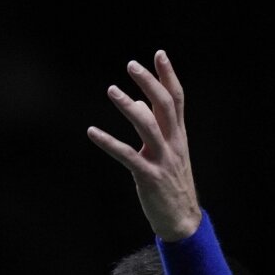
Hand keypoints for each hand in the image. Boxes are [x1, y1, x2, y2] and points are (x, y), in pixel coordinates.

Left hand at [87, 50, 201, 241]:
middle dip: (149, 82)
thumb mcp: (170, 153)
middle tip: (132, 65)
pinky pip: (126, 155)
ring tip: (112, 90)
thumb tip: (142, 103)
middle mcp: (173, 143)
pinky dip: (108, 142)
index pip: (177, 99)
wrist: (183, 220)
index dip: (168, 76)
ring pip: (148, 125)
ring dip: (129, 106)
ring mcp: (162, 160)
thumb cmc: (172, 184)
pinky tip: (92, 132)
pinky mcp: (148, 176)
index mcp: (179, 136)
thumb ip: (158, 128)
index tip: (159, 54)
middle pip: (165, 105)